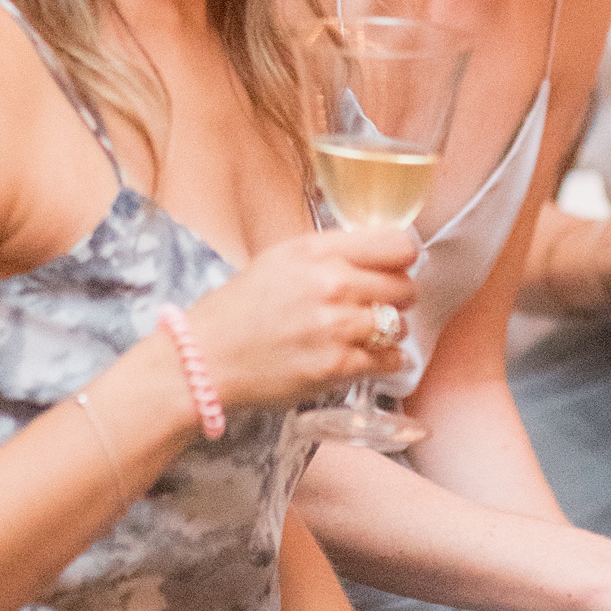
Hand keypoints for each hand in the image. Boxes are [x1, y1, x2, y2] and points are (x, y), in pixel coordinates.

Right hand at [187, 227, 417, 412]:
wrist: (206, 360)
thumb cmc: (240, 310)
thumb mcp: (281, 260)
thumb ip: (330, 254)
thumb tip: (378, 256)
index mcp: (317, 250)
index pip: (396, 244)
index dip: (403, 258)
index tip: (398, 268)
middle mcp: (331, 283)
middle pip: (404, 285)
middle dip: (398, 297)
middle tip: (382, 305)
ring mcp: (336, 326)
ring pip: (399, 325)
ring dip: (390, 332)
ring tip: (367, 335)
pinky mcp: (336, 366)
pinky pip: (388, 361)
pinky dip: (386, 362)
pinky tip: (371, 358)